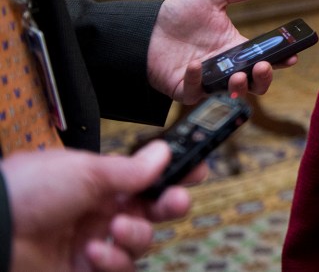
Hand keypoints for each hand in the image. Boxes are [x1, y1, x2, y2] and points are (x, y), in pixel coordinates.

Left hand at [3, 140, 204, 271]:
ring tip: (116, 227)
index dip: (174, 173)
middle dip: (170, 204)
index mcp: (100, 180)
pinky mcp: (86, 270)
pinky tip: (94, 251)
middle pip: (152, 210)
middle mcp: (100, 210)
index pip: (147, 176)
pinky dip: (112, 260)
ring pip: (141, 240)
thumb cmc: (28, 190)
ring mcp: (94, 241)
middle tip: (176, 200)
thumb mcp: (86, 170)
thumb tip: (163, 152)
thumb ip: (131, 168)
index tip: (196, 169)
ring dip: (136, 234)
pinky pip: (120, 267)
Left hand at [147, 0, 294, 103]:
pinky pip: (196, 92)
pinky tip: (196, 65)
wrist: (147, 26)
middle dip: (264, 79)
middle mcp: (226, 67)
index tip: (291, 57)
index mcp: (236, 48)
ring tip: (239, 75)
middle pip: (254, 83)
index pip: (265, 59)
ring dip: (240, 87)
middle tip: (264, 66)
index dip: (280, 60)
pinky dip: (197, 80)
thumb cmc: (181, 13)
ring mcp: (207, 79)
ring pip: (231, 93)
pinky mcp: (185, 88)